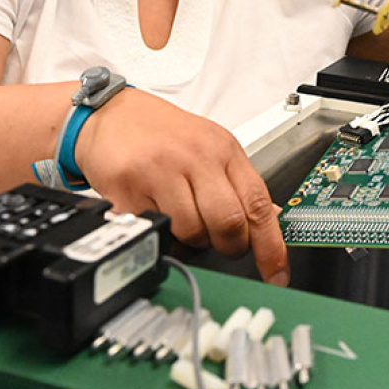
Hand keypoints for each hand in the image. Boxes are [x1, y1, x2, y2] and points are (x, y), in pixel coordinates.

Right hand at [74, 89, 288, 285]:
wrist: (111, 114)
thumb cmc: (163, 134)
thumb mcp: (211, 147)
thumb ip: (239, 184)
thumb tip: (272, 218)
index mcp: (223, 149)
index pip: (258, 203)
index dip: (271, 245)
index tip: (276, 274)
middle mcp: (195, 157)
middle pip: (228, 223)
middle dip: (228, 246)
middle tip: (218, 243)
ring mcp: (161, 171)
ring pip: (191, 232)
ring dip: (190, 240)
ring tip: (182, 221)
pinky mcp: (129, 187)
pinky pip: (155, 230)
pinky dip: (159, 234)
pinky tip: (156, 214)